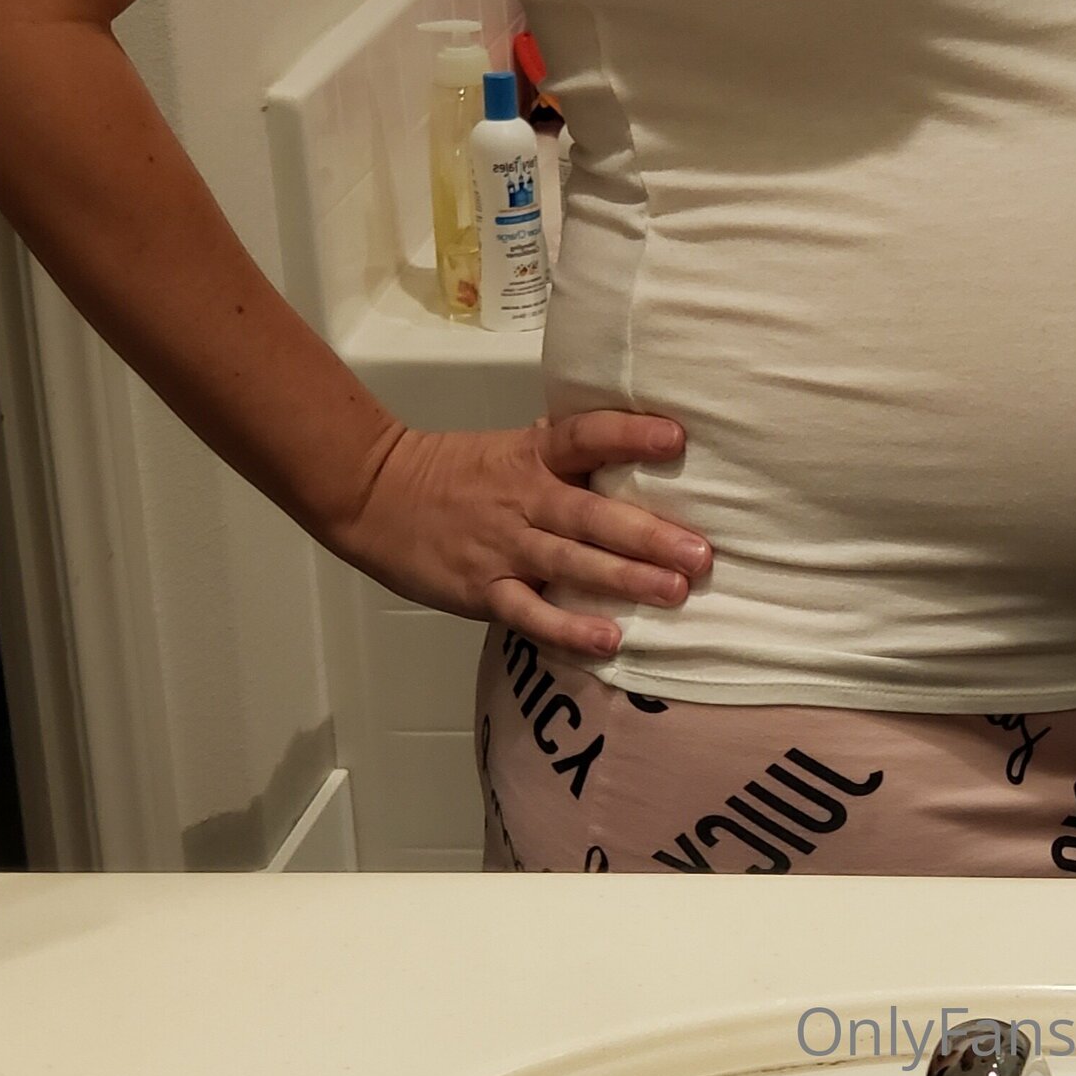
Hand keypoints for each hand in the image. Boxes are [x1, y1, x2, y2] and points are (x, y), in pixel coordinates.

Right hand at [323, 412, 710, 654]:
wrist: (374, 495)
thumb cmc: (455, 472)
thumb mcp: (512, 449)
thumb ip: (565, 457)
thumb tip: (632, 452)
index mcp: (533, 455)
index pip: (585, 436)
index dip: (630, 434)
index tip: (677, 437)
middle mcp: (524, 498)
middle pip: (592, 514)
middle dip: (650, 535)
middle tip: (701, 554)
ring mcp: (504, 546)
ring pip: (571, 563)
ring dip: (625, 579)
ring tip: (675, 592)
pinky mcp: (483, 589)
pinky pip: (530, 612)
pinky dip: (568, 628)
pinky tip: (609, 640)